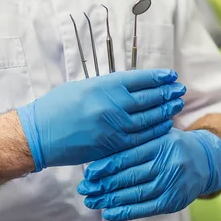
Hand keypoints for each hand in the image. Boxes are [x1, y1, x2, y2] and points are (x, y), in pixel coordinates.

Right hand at [17, 69, 185, 171]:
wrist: (41, 133)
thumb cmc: (57, 107)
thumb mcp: (83, 87)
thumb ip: (107, 87)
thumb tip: (129, 86)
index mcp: (104, 85)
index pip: (140, 79)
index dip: (158, 77)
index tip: (170, 75)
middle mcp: (112, 104)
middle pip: (149, 98)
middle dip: (167, 93)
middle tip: (179, 90)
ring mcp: (114, 126)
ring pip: (148, 119)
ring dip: (165, 111)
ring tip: (176, 105)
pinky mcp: (112, 145)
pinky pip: (140, 138)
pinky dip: (154, 131)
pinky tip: (164, 125)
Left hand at [77, 129, 220, 220]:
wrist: (205, 161)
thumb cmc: (173, 144)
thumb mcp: (157, 134)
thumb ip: (135, 140)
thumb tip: (100, 154)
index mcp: (161, 143)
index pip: (128, 156)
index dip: (106, 165)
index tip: (89, 172)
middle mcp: (168, 163)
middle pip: (130, 176)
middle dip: (103, 184)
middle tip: (84, 188)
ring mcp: (172, 183)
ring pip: (135, 193)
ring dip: (110, 199)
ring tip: (92, 200)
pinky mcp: (174, 201)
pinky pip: (145, 209)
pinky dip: (125, 212)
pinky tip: (109, 212)